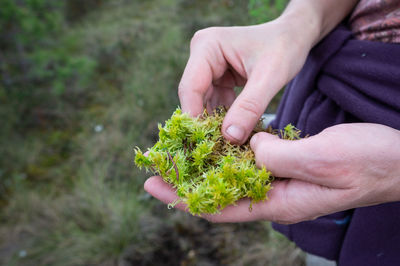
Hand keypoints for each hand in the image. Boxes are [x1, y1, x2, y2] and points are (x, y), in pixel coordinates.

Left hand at [144, 123, 399, 223]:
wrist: (397, 159)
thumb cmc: (368, 162)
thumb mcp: (325, 159)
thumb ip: (283, 156)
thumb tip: (249, 148)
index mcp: (281, 203)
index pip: (221, 207)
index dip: (185, 199)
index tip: (156, 187)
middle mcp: (276, 195)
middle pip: (220, 195)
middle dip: (185, 185)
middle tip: (155, 171)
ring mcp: (282, 180)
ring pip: (233, 179)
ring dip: (205, 169)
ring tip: (179, 158)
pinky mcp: (289, 165)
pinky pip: (251, 163)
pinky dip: (229, 154)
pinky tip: (217, 143)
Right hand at [178, 18, 313, 143]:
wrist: (294, 37)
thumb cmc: (284, 48)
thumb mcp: (270, 77)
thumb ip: (249, 107)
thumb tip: (229, 136)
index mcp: (207, 46)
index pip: (191, 87)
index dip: (194, 116)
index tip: (204, 142)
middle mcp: (201, 55)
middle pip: (194, 97)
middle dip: (205, 122)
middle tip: (217, 148)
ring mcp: (208, 68)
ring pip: (203, 103)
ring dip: (215, 123)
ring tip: (228, 143)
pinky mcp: (217, 79)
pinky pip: (215, 104)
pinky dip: (224, 118)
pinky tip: (235, 132)